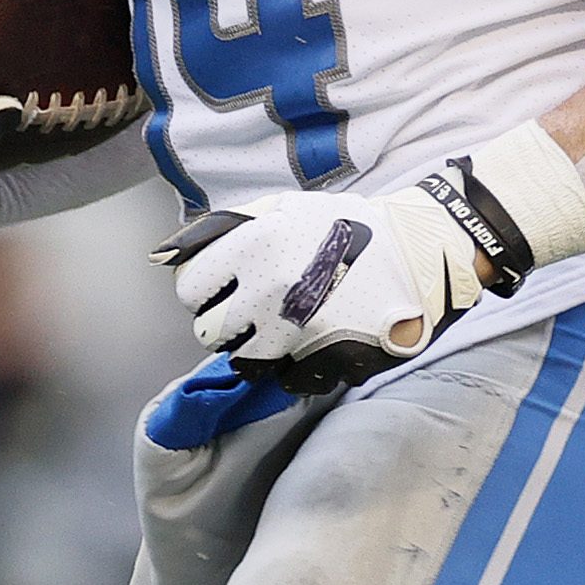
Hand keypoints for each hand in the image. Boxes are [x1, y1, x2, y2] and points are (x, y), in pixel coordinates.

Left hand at [155, 187, 488, 393]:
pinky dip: (284, 365)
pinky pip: (279, 375)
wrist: (418, 251)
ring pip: (239, 358)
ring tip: (275, 326)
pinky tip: (301, 343)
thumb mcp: (284, 209)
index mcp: (255, 243)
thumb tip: (167, 254)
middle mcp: (269, 286)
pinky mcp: (322, 356)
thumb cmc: (345, 226)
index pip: (189, 288)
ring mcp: (295, 326)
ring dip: (250, 345)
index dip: (201, 291)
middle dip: (222, 321)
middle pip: (208, 330)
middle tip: (249, 310)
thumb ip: (227, 228)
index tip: (220, 289)